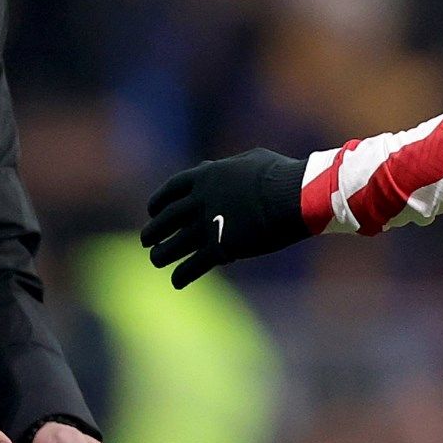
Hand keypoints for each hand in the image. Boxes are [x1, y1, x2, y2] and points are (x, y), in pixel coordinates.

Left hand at [141, 148, 309, 288]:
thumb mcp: (251, 161)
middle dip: (153, 231)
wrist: (295, 196)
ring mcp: (207, 226)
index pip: (170, 191)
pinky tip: (177, 281)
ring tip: (156, 260)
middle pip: (165, 220)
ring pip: (173, 245)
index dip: (158, 202)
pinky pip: (193, 266)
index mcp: (205, 176)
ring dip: (161, 254)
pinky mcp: (220, 250)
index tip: (153, 211)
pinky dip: (182, 275)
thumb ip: (228, 167)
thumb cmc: (280, 175)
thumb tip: (215, 167)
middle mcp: (199, 201)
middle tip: (147, 239)